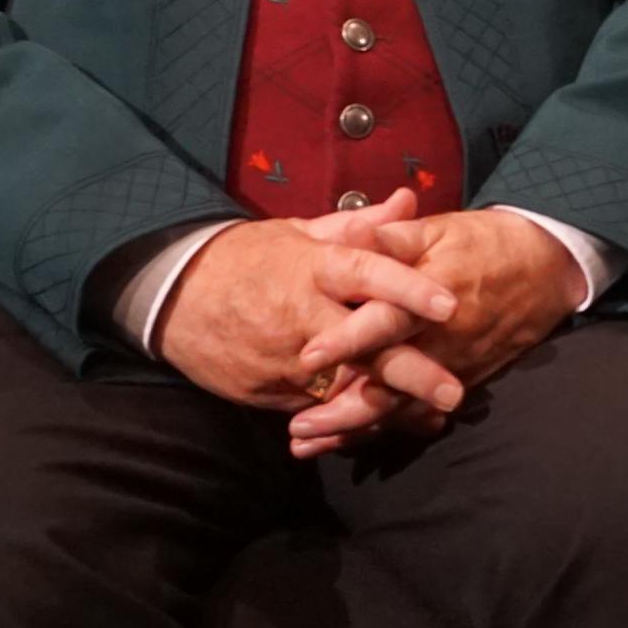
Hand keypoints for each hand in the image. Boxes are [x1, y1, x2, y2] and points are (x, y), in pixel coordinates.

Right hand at [156, 209, 460, 421]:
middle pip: (362, 346)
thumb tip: (410, 200)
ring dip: (387, 405)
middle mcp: (302, 315)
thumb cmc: (248, 258)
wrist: (173, 296)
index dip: (408, 289)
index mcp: (313, 267)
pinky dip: (349, 419)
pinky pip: (316, 409)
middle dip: (409, 371)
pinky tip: (387, 427)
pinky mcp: (269, 390)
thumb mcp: (299, 233)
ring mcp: (284, 358)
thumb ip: (360, 226)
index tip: (450, 305)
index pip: (367, 273)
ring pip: (341, 387)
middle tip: (454, 393)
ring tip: (430, 418)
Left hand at [281, 205, 588, 451]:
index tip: (307, 357)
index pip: (384, 323)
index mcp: (429, 298)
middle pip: (388, 386)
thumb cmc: (487, 243)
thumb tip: (350, 231)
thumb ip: (392, 236)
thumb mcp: (441, 228)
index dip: (347, 340)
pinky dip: (382, 430)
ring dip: (354, 430)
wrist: (548, 268)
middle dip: (342, 412)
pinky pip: (418, 412)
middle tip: (297, 431)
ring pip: (400, 409)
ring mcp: (452, 367)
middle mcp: (440, 341)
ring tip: (308, 446)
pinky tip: (347, 441)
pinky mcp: (462, 379)